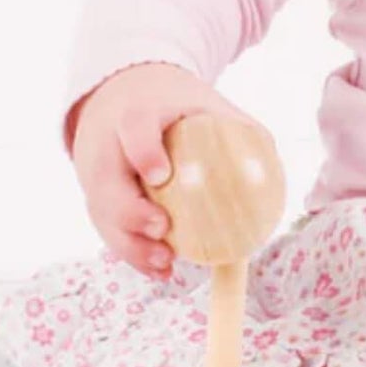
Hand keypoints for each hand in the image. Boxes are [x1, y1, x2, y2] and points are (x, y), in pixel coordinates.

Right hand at [68, 62, 263, 278]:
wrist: (120, 96)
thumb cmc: (172, 105)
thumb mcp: (201, 102)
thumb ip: (236, 126)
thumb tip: (272, 163)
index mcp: (135, 113)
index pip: (133, 129)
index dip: (143, 152)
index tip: (161, 175)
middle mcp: (106, 145)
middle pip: (107, 181)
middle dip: (130, 210)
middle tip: (162, 229)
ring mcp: (93, 175)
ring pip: (102, 214)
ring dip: (131, 244)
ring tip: (165, 263)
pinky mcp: (93, 199)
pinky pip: (107, 230)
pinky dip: (132, 253)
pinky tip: (159, 271)